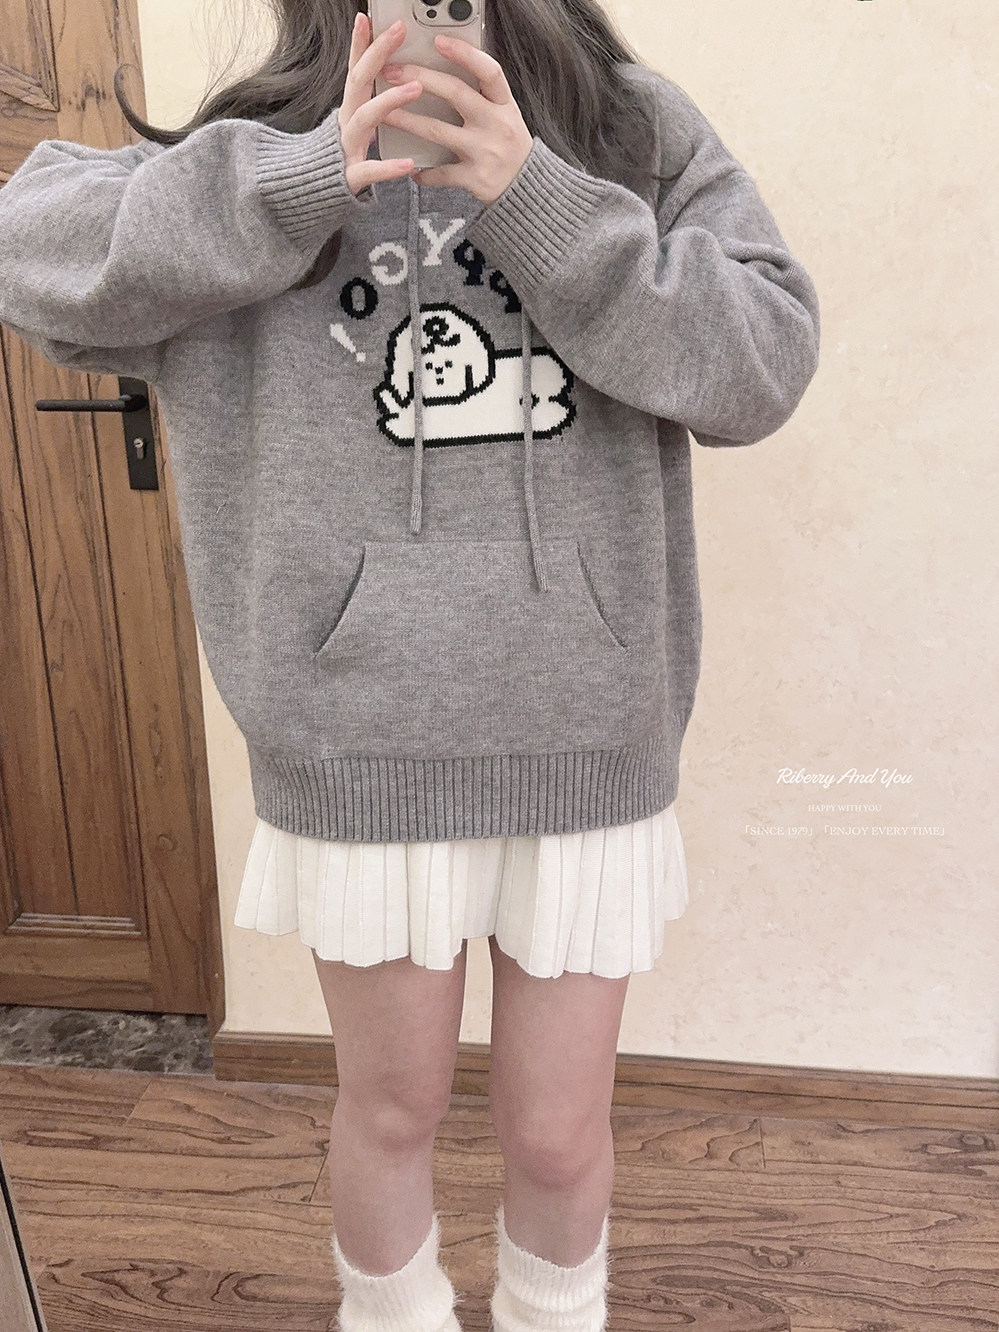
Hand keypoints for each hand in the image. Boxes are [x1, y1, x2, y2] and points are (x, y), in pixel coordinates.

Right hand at [338, 14, 426, 195]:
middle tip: (400, 31)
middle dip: (377, 53)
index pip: (355, 69)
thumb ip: (370, 103)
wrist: (312, 195)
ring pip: (365, 119)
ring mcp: (346, 147)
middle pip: (358, 81)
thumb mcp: (357, 125)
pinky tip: (407, 163)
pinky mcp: (351, 177)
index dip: (360, 42)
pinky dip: (388, 168)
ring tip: (415, 87)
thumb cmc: (343, 158)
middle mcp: (346, 122)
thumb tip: (393, 76)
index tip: (367, 16)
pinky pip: (369, 170)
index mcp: (350, 109)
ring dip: (389, 100)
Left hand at [380, 34, 534, 204]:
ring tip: (385, 114)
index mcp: (504, 104)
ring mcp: (485, 152)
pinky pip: (443, 173)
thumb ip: (481, 95)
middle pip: (456, 94)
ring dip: (408, 121)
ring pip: (439, 132)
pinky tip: (412, 170)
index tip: (439, 41)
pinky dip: (425, 173)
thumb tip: (444, 69)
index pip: (489, 71)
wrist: (526, 187)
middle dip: (420, 79)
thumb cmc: (507, 145)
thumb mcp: (504, 115)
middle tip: (392, 72)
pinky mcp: (476, 178)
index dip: (465, 54)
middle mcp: (496, 125)